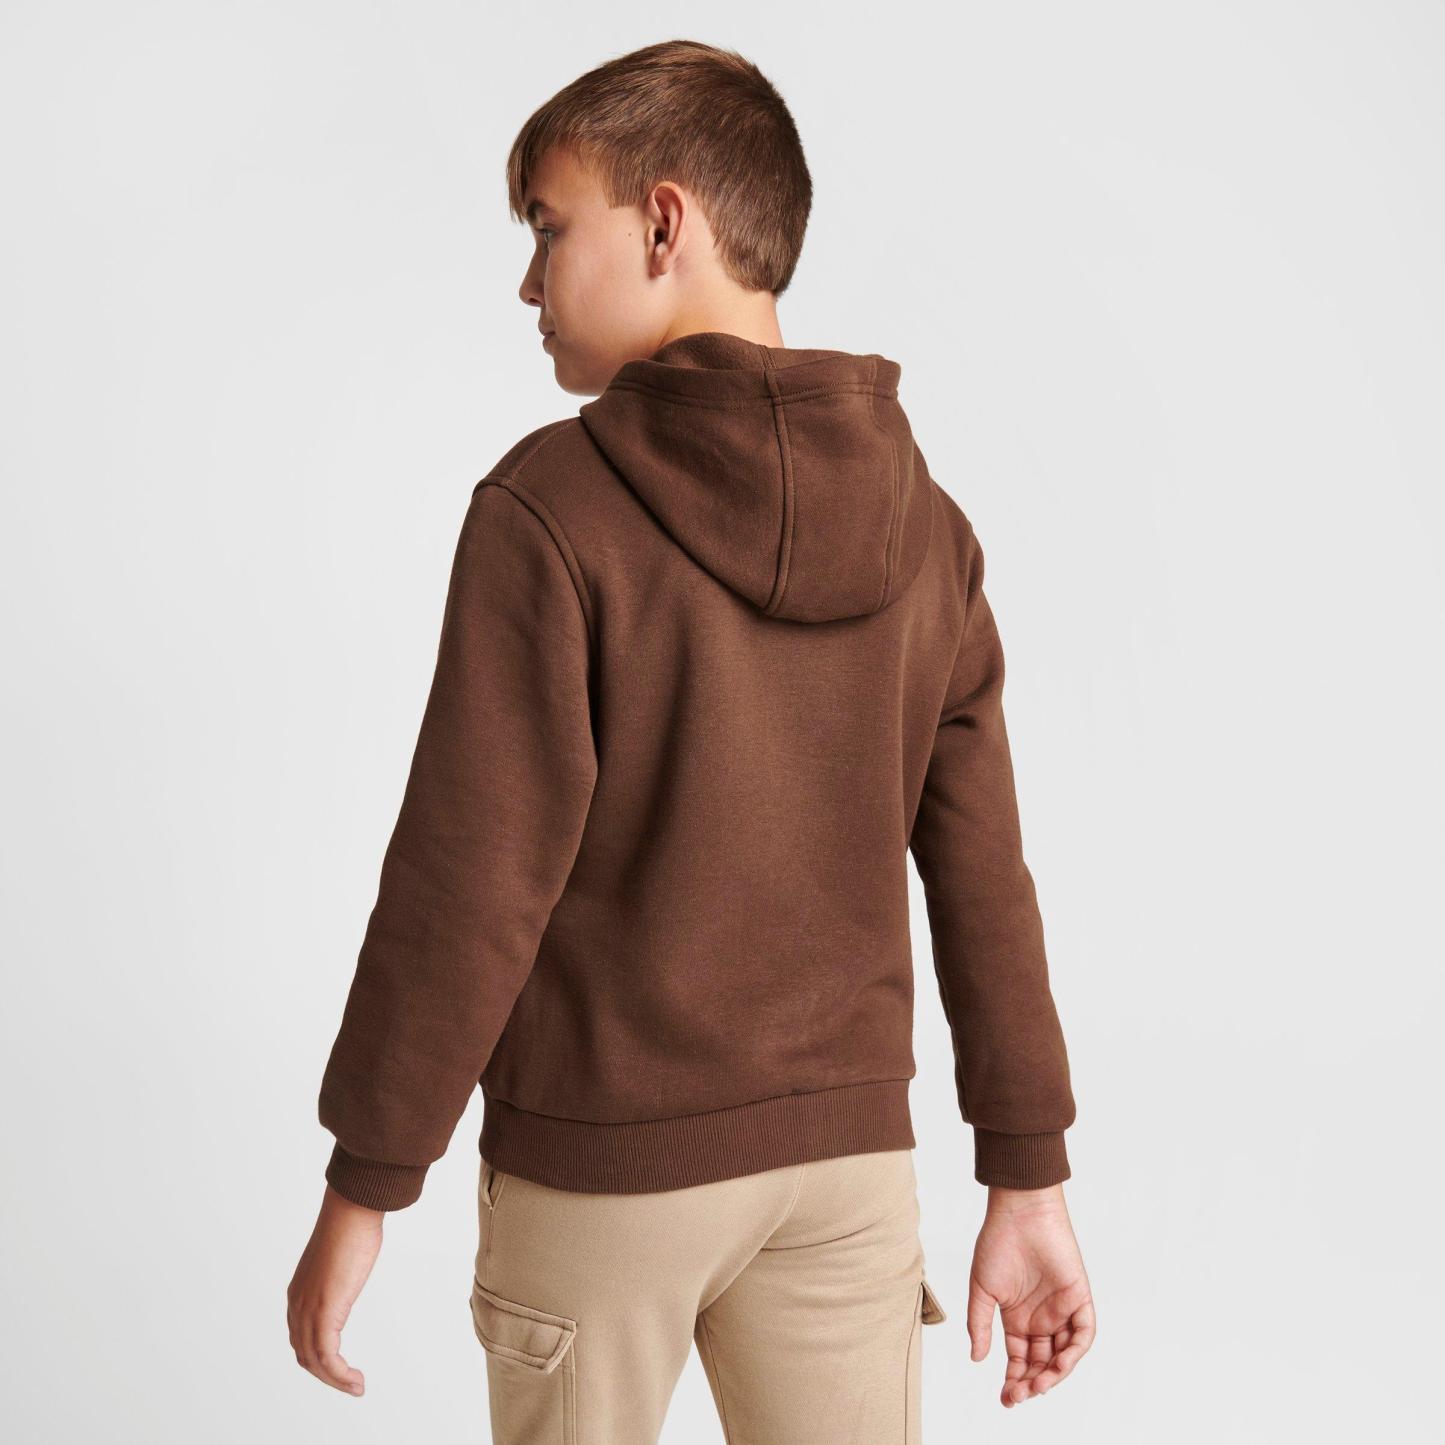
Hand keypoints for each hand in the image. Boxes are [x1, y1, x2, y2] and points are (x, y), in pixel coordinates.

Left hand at [287, 1184, 384, 1395]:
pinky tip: (355, 1379)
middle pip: (304, 1355)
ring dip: (335, 1381)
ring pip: (314, 1362)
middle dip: (327, 1376)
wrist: (351, 1211)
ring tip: (357, 1387)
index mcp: (299, 1293)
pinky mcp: (324, 1313)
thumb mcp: (339, 1258)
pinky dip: (340, 1375)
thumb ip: (337, 1272)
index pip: (301, 1338)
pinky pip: (327, 1357)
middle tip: (350, 1384)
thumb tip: (349, 1267)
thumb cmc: (350, 1225)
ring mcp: (307, 1310)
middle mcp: (297, 1305)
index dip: (318, 1358)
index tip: (340, 1366)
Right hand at [967, 1183, 1094, 1406]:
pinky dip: (1075, 1351)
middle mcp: (1041, 1318)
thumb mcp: (983, 1289)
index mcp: (1017, 1318)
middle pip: (1042, 1363)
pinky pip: (1084, 1332)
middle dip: (1032, 1383)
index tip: (1005, 1399)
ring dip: (1054, 1374)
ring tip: (1038, 1386)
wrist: (1020, 1213)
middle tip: (1020, 1396)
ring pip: (1064, 1353)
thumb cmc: (998, 1243)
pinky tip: (1060, 1364)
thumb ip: (981, 1324)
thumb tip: (977, 1358)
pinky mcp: (1079, 1298)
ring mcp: (1061, 1309)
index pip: (1019, 1359)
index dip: (1014, 1380)